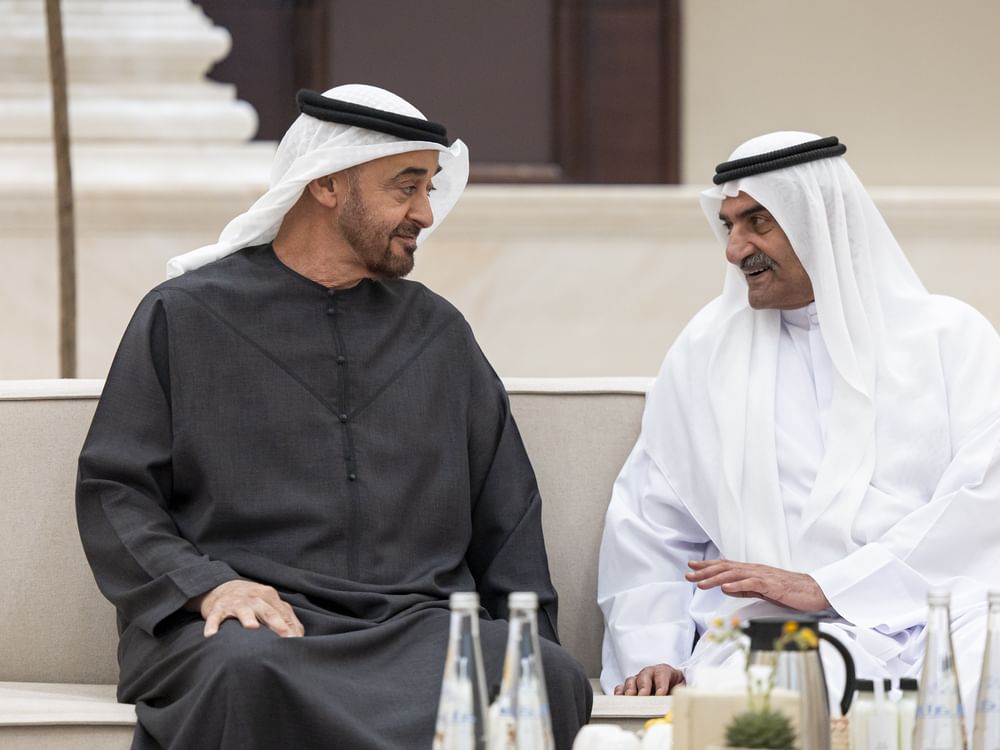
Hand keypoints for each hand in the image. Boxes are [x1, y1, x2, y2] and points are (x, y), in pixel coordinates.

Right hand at [191, 580, 304, 638]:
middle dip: (277, 622)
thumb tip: (299, 636)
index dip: (291, 627)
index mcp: (269, 596)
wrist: (221, 588)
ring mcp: (236, 602)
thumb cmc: (251, 601)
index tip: (296, 641)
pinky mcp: (218, 608)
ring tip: (252, 627)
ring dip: (248, 618)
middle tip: (285, 636)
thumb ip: (285, 617)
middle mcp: (254, 598)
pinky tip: (211, 635)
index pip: (283, 613)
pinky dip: (213, 625)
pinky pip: (215, 617)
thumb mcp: (269, 604)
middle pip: (267, 610)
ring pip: (243, 610)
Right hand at [614, 664, 684, 695]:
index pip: (662, 675)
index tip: (661, 694)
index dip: (661, 685)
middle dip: (644, 687)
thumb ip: (680, 692)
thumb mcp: (681, 687)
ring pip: (631, 680)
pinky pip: (622, 686)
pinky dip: (620, 691)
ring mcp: (638, 678)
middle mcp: (649, 673)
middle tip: (643, 696)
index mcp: (664, 671)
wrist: (672, 681)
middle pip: (644, 676)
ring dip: (630, 689)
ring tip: (630, 698)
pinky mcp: (631, 685)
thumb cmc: (675, 685)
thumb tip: (680, 701)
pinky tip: (620, 697)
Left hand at [686, 559, 829, 611]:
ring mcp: (764, 576)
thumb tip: (725, 587)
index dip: (708, 567)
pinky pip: (752, 584)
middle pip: (726, 568)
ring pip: (735, 575)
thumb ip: (745, 588)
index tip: (691, 568)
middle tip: (688, 575)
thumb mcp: (763, 591)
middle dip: (705, 572)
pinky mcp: (773, 585)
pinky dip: (737, 585)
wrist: (816, 592)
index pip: (726, 566)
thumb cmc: (790, 592)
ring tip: (700, 583)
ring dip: (715, 578)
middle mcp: (755, 570)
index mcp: (753, 571)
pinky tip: (725, 588)